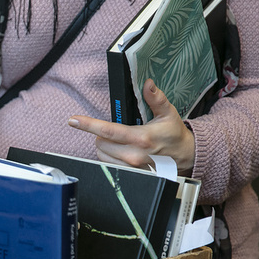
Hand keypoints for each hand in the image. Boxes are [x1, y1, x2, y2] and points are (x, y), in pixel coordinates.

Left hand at [67, 79, 194, 172]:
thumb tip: (148, 84)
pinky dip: (109, 157)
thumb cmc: (174, 134)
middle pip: (100, 143)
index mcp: (141, 138)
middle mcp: (134, 155)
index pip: (108, 131)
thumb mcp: (168, 113)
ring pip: (101, 155)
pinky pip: (108, 165)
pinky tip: (120, 152)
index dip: (88, 125)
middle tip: (116, 131)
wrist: (186, 158)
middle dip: (101, 134)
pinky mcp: (130, 175)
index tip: (73, 120)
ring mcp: (131, 167)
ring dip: (104, 146)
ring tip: (119, 141)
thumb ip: (155, 98)